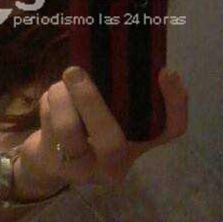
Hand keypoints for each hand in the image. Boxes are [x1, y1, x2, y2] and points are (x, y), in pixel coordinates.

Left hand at [17, 66, 188, 190]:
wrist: (51, 160)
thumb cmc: (89, 128)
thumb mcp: (112, 112)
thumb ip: (123, 91)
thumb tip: (131, 53)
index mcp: (137, 144)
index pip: (170, 130)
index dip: (175, 102)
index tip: (165, 71)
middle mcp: (114, 165)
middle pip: (112, 143)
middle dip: (90, 102)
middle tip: (74, 71)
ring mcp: (81, 170)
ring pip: (68, 131)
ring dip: (60, 97)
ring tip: (61, 83)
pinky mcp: (53, 163)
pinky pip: (48, 124)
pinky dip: (48, 102)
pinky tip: (53, 102)